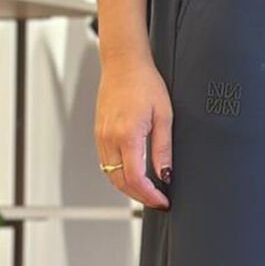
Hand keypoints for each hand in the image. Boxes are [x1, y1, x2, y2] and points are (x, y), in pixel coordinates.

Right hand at [95, 54, 171, 209]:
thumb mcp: (164, 116)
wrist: (123, 64)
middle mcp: (110, 139)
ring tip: (148, 191)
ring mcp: (101, 137)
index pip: (136, 179)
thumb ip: (163, 149)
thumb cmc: (145, 83)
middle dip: (139, 197)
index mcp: (127, 135)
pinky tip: (132, 174)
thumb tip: (165, 175)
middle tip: (157, 201)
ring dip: (128, 188)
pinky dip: (118, 175)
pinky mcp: (99, 134)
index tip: (163, 201)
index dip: (150, 195)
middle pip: (120, 182)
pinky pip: (105, 163)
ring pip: (110, 175)